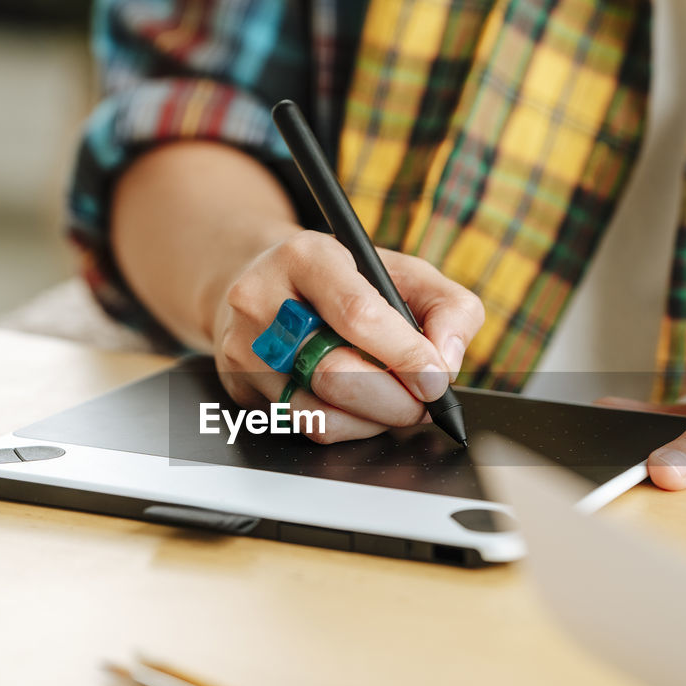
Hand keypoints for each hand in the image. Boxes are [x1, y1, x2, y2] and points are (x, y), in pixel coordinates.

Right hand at [213, 230, 484, 442]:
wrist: (263, 280)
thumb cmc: (344, 279)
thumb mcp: (401, 271)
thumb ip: (447, 307)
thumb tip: (447, 361)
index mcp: (306, 256)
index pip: (359, 315)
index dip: (406, 357)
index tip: (436, 380)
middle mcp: (262, 299)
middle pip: (335, 374)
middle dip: (394, 401)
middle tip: (423, 402)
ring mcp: (243, 348)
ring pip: (319, 413)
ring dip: (374, 421)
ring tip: (397, 405)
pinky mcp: (238, 386)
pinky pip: (305, 428)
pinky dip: (349, 428)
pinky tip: (363, 409)